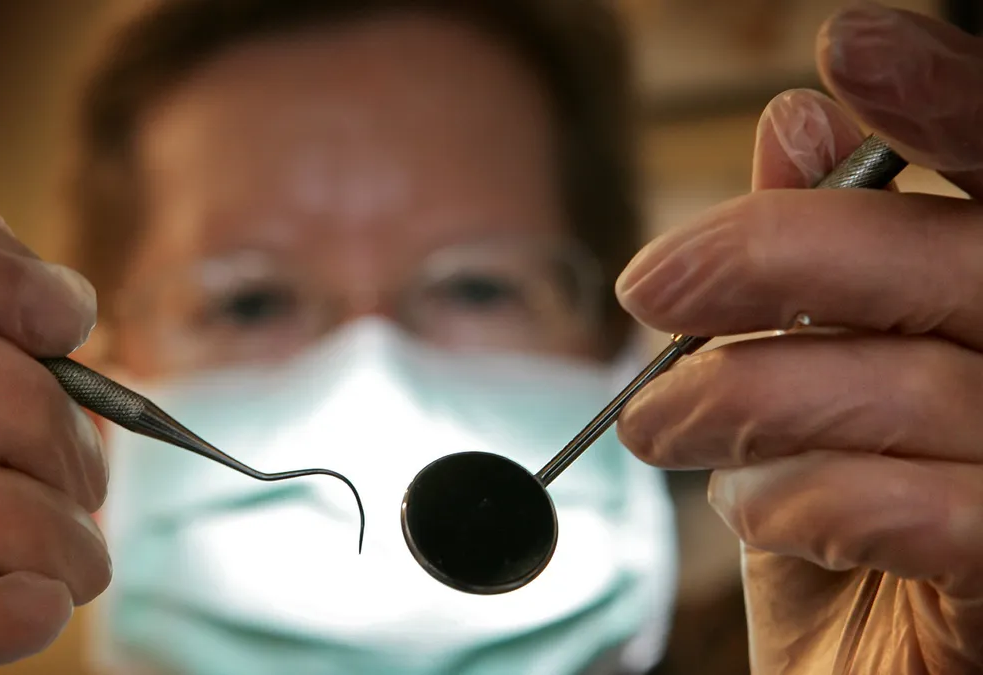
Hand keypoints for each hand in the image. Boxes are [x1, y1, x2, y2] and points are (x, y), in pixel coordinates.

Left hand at [616, 5, 982, 672]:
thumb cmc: (839, 539)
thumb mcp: (801, 395)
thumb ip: (810, 272)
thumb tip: (798, 128)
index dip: (949, 100)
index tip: (850, 44)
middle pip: (953, 258)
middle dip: (778, 254)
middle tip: (649, 288)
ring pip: (919, 382)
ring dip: (755, 400)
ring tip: (669, 431)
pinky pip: (939, 510)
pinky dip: (817, 499)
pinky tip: (764, 511)